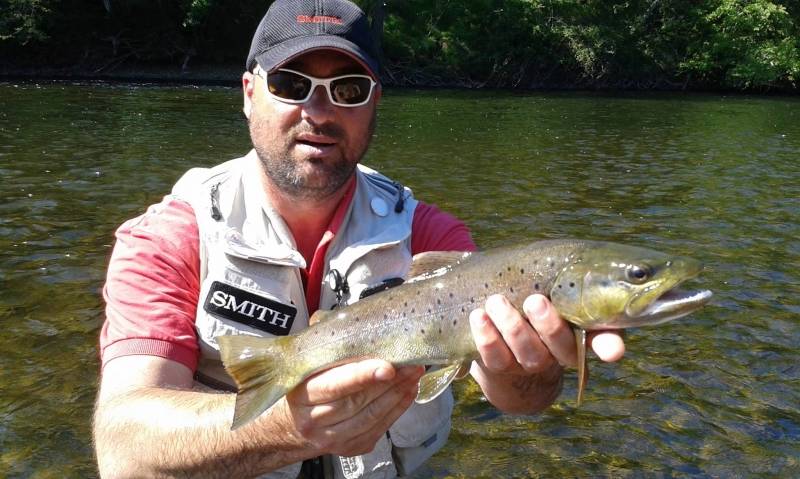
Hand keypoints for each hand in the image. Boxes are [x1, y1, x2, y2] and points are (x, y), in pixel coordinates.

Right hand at [276, 359, 423, 456]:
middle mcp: (314, 421)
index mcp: (301, 395)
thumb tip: (355, 323)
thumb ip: (328, 348)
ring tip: (414, 374)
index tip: (387, 367)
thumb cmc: (305, 387)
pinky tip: (408, 391)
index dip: (361, 376)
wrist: (293, 426)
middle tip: (411, 363)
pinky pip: (379, 428)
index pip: (333, 386)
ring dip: (398, 394)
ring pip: (372, 417)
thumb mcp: (307, 365)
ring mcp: (332, 438)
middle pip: (357, 402)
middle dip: (389, 382)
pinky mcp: (351, 448)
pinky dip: (398, 408)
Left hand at [468, 293, 624, 411]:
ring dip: (512, 326)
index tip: (611, 351)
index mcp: (581, 331)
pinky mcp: (501, 366)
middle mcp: (559, 352)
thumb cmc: (535, 302)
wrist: (503, 347)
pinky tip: (479, 317)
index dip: (609, 346)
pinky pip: (495, 357)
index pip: (604, 340)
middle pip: (562, 346)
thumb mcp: (553, 289)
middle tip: (535, 300)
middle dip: (549, 324)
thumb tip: (577, 258)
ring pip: (528, 351)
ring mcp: (531, 362)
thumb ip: (568, 279)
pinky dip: (486, 337)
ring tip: (496, 301)